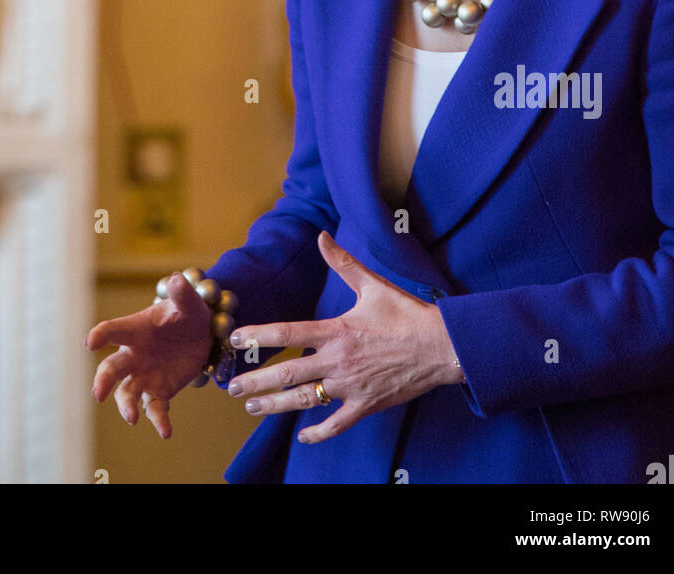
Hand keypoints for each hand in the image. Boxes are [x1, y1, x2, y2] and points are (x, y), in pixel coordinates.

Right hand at [85, 273, 211, 437]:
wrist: (201, 334)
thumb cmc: (186, 312)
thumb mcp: (188, 301)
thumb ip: (181, 293)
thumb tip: (176, 279)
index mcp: (136, 329)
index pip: (113, 331)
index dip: (101, 335)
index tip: (90, 342)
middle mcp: (134, 355)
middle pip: (112, 369)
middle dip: (103, 381)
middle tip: (98, 393)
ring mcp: (144, 375)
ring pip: (127, 393)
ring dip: (126, 405)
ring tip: (132, 417)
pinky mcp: (159, 391)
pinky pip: (155, 408)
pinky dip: (159, 421)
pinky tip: (166, 432)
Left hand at [226, 231, 459, 443]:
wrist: (441, 346)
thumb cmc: (407, 314)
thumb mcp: (372, 285)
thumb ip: (343, 262)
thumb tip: (321, 236)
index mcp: (337, 331)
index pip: (289, 332)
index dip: (259, 336)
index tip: (236, 338)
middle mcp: (339, 361)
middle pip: (289, 374)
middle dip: (257, 382)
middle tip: (232, 387)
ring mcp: (352, 387)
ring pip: (306, 401)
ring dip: (276, 407)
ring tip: (253, 409)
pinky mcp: (366, 405)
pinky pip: (336, 423)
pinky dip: (318, 432)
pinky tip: (303, 437)